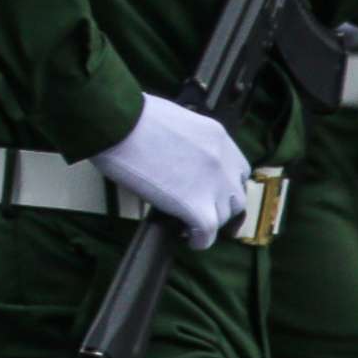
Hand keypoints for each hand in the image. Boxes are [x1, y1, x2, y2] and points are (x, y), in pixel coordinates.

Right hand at [94, 95, 250, 249]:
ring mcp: (213, 185)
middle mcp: (222, 161)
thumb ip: (190, 141)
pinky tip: (188, 238)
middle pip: (235, 196)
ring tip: (189, 222)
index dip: (223, 184)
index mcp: (217, 137)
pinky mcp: (196, 207)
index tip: (208, 190)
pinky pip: (207, 235)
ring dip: (208, 220)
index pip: (237, 169)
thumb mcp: (176, 119)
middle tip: (199, 207)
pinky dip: (199, 240)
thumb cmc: (133, 117)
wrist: (119, 124)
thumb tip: (181, 157)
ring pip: (224, 216)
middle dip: (219, 204)